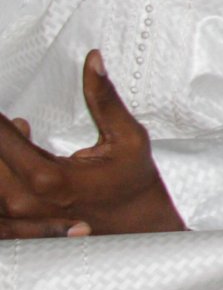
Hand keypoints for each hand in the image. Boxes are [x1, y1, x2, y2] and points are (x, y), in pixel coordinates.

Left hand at [0, 54, 184, 238]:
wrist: (142, 229)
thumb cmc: (136, 183)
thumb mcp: (128, 138)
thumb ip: (104, 99)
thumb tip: (93, 59)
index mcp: (48, 178)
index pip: (2, 138)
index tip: (3, 108)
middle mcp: (25, 200)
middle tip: (9, 119)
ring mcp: (19, 217)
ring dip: (0, 152)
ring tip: (14, 129)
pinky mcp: (20, 225)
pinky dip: (1, 173)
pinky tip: (15, 149)